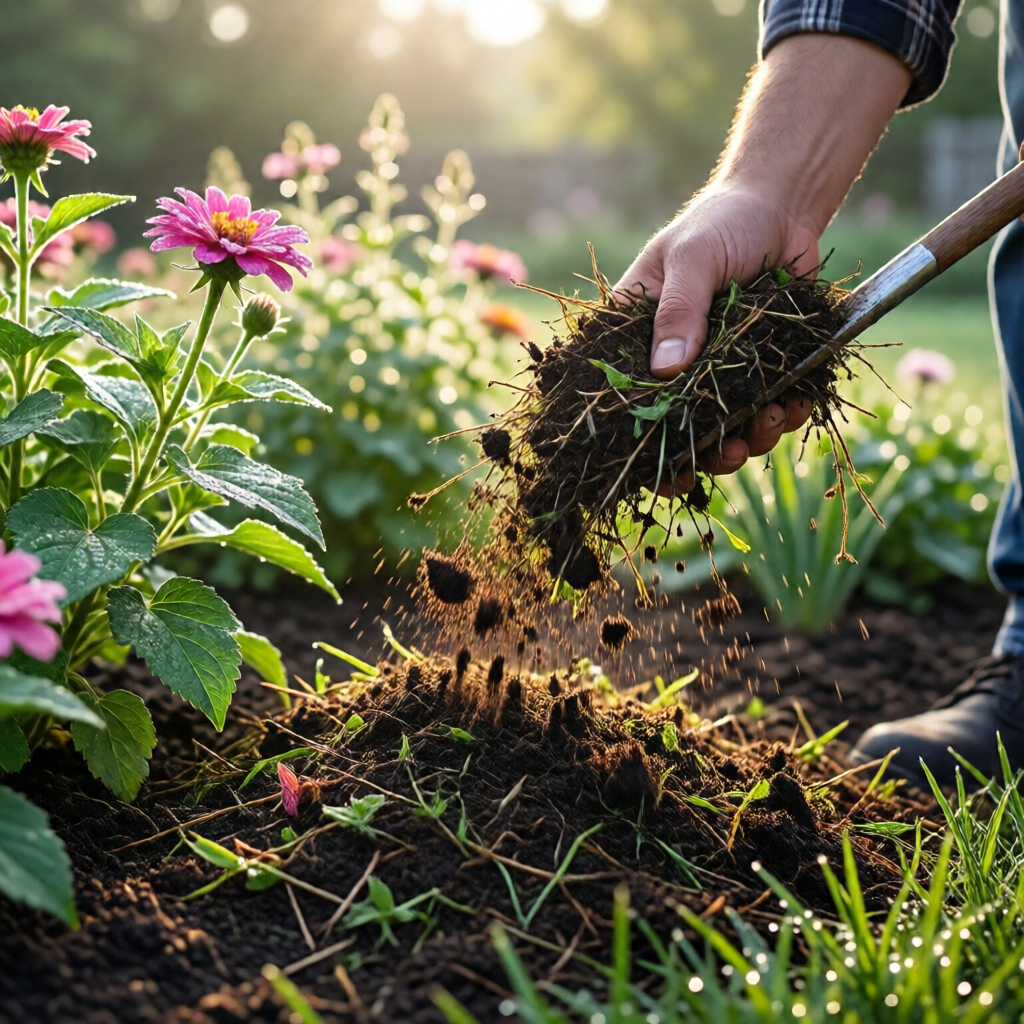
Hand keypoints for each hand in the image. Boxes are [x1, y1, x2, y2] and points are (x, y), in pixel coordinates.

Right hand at [616, 185, 818, 481]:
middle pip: (679, 429)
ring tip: (769, 424)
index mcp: (639, 340)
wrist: (782, 207)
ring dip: (749, 439)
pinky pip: (771, 406)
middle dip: (706, 453)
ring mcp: (720, 371)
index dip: (641, 446)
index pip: (627, 401)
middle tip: (730, 454)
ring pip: (728, 426)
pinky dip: (786, 416)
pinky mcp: (763, 369)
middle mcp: (675, 363)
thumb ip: (679, 310)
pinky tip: (796, 407)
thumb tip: (666, 371)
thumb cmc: (721, 222)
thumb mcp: (692, 258)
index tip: (666, 474)